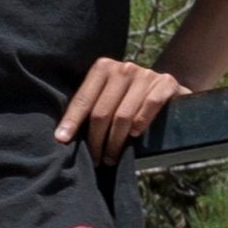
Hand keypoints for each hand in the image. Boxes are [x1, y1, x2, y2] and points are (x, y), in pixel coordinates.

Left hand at [55, 56, 188, 161]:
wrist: (165, 86)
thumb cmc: (129, 97)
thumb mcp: (108, 96)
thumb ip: (91, 107)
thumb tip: (63, 135)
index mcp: (103, 68)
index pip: (84, 98)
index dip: (72, 120)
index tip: (62, 140)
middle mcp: (123, 68)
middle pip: (102, 111)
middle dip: (96, 140)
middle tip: (95, 159)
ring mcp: (146, 74)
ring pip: (123, 115)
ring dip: (115, 142)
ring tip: (110, 158)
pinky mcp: (166, 83)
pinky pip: (149, 106)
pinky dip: (140, 123)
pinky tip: (134, 136)